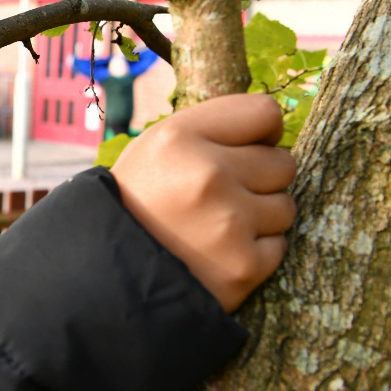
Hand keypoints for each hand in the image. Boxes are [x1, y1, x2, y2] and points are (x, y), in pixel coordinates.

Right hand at [111, 94, 296, 312]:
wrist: (105, 277)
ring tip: (215, 229)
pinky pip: (278, 246)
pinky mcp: (242, 267)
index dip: (259, 135)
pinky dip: (254, 254)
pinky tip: (218, 256)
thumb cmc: (138, 205)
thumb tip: (274, 129)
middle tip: (218, 199)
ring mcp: (228, 224)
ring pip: (285, 207)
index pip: (266, 113)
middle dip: (259, 180)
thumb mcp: (153, 149)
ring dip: (259, 218)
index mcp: (180, 138)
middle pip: (283, 163)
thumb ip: (211, 129)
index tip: (241, 153)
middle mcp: (207, 175)